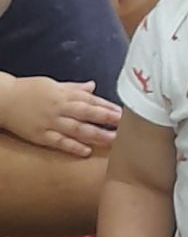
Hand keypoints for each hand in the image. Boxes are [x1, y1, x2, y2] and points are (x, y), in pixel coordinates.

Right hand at [0, 76, 121, 156]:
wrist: (3, 99)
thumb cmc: (29, 90)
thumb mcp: (54, 85)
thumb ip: (75, 88)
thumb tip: (93, 86)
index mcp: (64, 94)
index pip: (91, 100)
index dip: (108, 106)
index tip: (124, 112)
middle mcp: (60, 107)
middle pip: (88, 113)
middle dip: (107, 118)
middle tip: (126, 124)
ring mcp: (50, 122)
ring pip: (77, 129)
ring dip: (96, 134)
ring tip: (113, 140)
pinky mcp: (41, 135)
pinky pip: (59, 142)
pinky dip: (72, 146)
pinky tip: (86, 151)